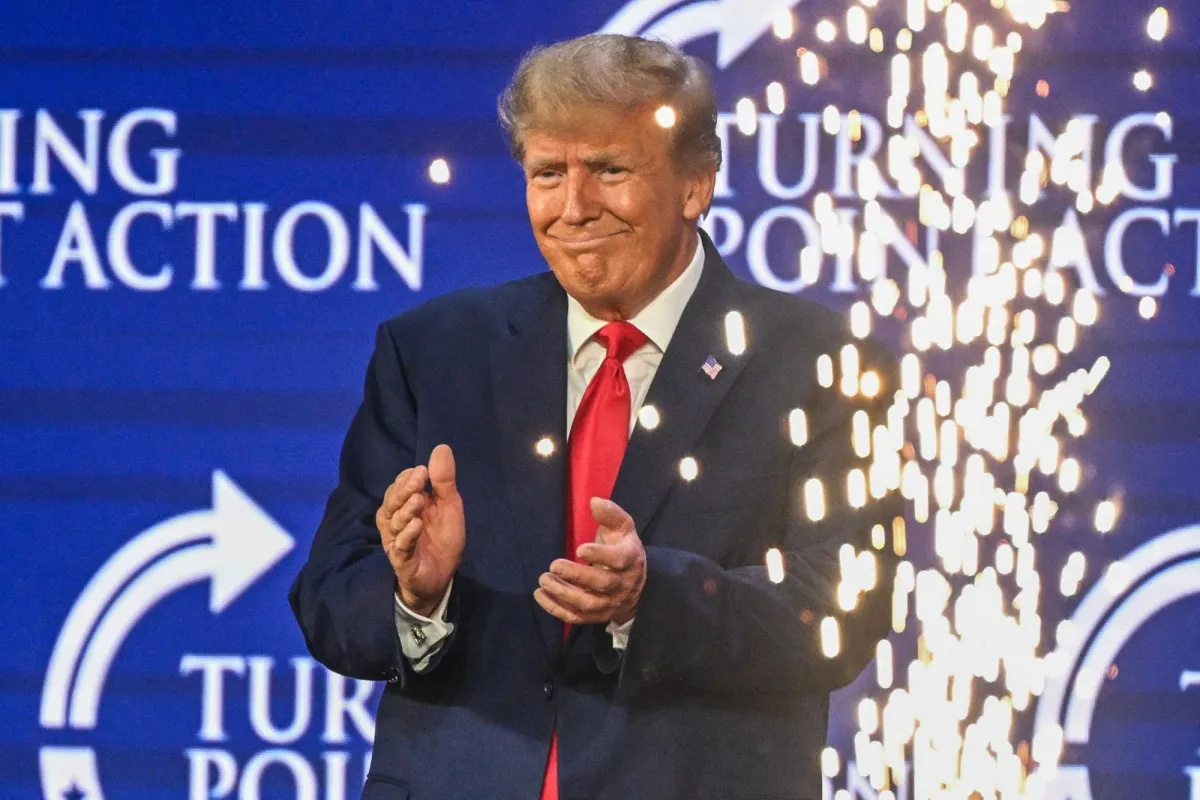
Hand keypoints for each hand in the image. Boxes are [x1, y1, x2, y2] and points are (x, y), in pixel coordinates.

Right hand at [376, 444, 464, 617]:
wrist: (441, 576)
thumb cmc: (442, 538)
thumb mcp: (449, 505)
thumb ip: (444, 480)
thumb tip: (441, 447)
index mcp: (405, 505)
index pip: (399, 486)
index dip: (408, 478)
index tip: (422, 470)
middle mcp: (396, 521)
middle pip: (393, 501)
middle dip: (404, 489)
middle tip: (419, 478)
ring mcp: (397, 540)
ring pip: (394, 522)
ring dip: (406, 510)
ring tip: (419, 501)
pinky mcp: (402, 560)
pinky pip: (401, 546)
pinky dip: (408, 535)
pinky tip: (417, 526)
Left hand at [534, 497, 645, 625]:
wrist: (637, 584)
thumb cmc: (623, 548)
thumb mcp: (622, 528)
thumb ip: (610, 514)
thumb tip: (594, 501)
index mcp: (630, 559)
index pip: (619, 560)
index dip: (600, 555)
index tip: (579, 549)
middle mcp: (622, 584)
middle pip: (601, 584)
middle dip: (576, 576)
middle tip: (553, 565)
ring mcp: (610, 603)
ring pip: (587, 604)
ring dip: (563, 594)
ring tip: (543, 580)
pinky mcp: (597, 616)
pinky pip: (577, 617)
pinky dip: (556, 609)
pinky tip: (540, 595)